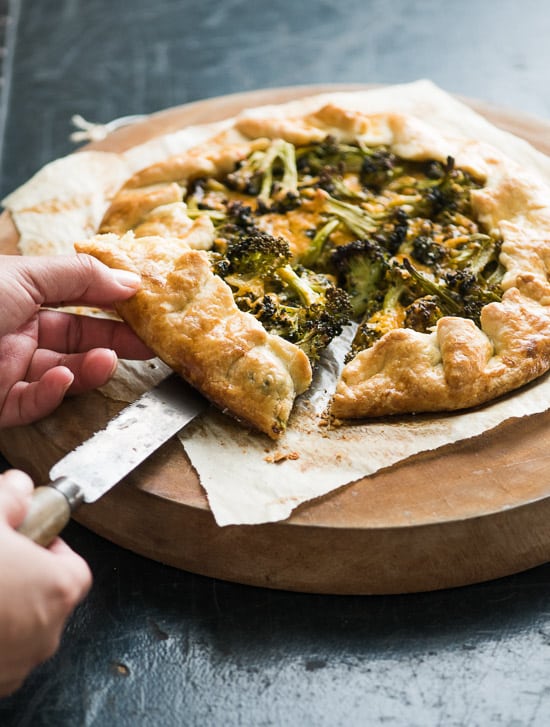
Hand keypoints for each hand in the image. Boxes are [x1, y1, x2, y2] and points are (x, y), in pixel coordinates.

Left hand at [0, 253, 152, 426]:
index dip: (112, 306)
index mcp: (20, 298)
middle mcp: (16, 334)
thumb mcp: (23, 276)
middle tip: (150, 347)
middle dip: (113, 343)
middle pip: (76, 341)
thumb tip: (131, 280)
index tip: (146, 310)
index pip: (77, 302)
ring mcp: (7, 371)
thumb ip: (80, 278)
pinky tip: (63, 378)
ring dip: (88, 369)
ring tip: (108, 361)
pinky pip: (33, 402)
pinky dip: (52, 392)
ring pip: (62, 374)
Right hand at [0, 469, 91, 696]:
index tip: (29, 541)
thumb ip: (9, 497)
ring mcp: (17, 665)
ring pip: (22, 631)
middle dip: (25, 581)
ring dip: (5, 612)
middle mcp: (46, 633)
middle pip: (48, 600)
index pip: (74, 568)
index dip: (52, 551)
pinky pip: (0, 656)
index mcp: (58, 589)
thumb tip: (18, 487)